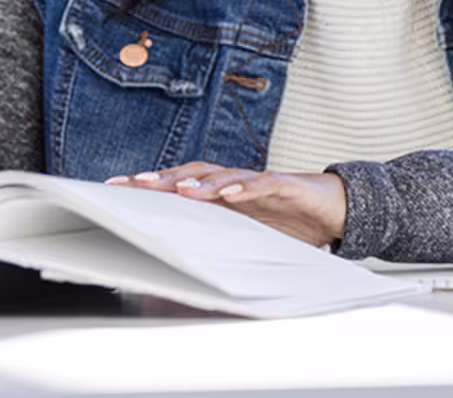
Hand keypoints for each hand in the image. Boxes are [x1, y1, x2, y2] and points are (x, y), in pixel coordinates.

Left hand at [108, 162, 346, 247]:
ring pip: (222, 175)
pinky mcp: (285, 184)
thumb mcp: (252, 240)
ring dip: (199, 182)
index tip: (116, 188)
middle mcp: (235, 185)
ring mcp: (258, 182)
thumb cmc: (292, 222)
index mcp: (223, 197)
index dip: (150, 185)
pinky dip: (243, 186)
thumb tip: (184, 276)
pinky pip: (261, 182)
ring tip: (176, 189)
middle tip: (134, 184)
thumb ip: (223, 248)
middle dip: (162, 179)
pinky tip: (228, 193)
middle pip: (192, 175)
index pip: (180, 187)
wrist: (336, 208)